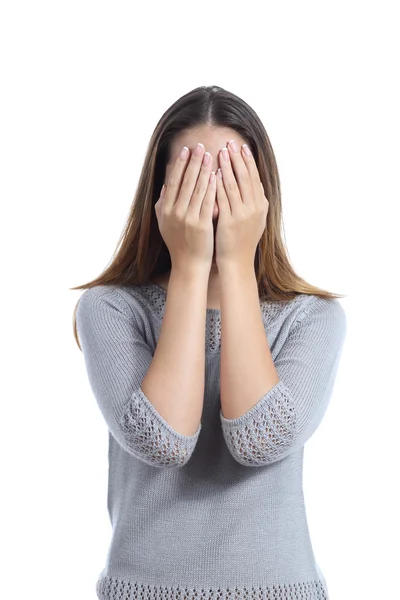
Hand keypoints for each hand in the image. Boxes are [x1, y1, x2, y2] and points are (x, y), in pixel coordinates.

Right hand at [154, 143, 216, 272]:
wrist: (189, 264)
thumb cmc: (179, 243)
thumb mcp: (165, 224)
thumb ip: (163, 204)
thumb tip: (165, 185)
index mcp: (165, 209)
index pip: (173, 181)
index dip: (179, 164)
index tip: (185, 150)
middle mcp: (174, 212)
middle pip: (184, 181)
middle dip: (192, 161)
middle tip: (199, 145)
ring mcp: (187, 218)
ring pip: (196, 189)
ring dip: (203, 169)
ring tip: (210, 154)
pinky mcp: (201, 225)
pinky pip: (207, 202)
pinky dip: (211, 187)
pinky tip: (216, 175)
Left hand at [214, 140, 268, 268]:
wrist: (237, 261)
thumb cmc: (242, 240)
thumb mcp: (254, 219)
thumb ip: (254, 200)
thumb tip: (254, 182)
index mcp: (261, 205)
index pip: (255, 177)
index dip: (248, 161)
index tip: (242, 146)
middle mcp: (255, 208)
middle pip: (246, 177)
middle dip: (238, 158)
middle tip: (230, 143)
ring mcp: (243, 214)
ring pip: (235, 185)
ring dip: (228, 167)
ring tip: (221, 152)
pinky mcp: (230, 221)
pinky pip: (224, 198)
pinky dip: (219, 184)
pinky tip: (213, 173)